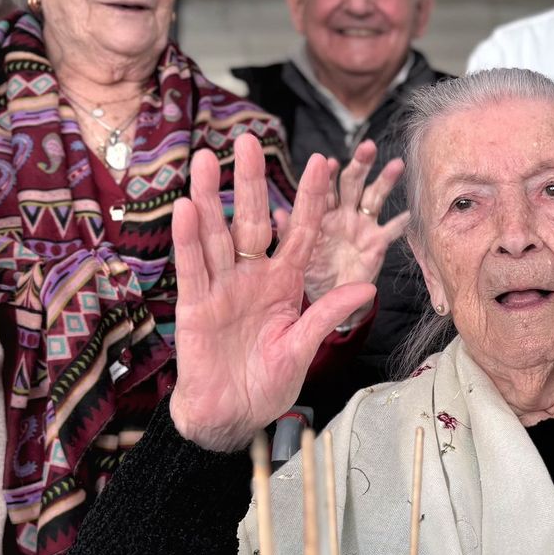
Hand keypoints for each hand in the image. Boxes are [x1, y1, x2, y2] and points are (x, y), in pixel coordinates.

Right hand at [169, 134, 376, 451]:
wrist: (232, 415)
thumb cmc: (268, 382)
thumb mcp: (305, 346)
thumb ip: (329, 314)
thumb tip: (367, 288)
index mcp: (284, 284)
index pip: (301, 233)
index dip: (310, 199)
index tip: (322, 162)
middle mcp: (253, 278)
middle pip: (254, 221)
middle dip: (253, 181)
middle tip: (248, 139)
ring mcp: (222, 288)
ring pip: (217, 235)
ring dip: (212, 197)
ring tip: (209, 159)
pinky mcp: (196, 306)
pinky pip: (193, 268)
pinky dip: (189, 239)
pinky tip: (186, 208)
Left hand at [274, 139, 408, 312]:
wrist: (326, 297)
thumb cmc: (307, 271)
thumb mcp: (294, 253)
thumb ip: (289, 233)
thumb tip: (279, 214)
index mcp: (320, 212)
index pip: (325, 187)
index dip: (328, 174)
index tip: (329, 161)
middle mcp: (343, 214)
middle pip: (352, 183)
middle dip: (360, 164)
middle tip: (368, 147)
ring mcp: (362, 226)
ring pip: (374, 198)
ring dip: (385, 181)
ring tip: (397, 164)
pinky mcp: (377, 243)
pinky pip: (392, 231)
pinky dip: (402, 223)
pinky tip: (412, 212)